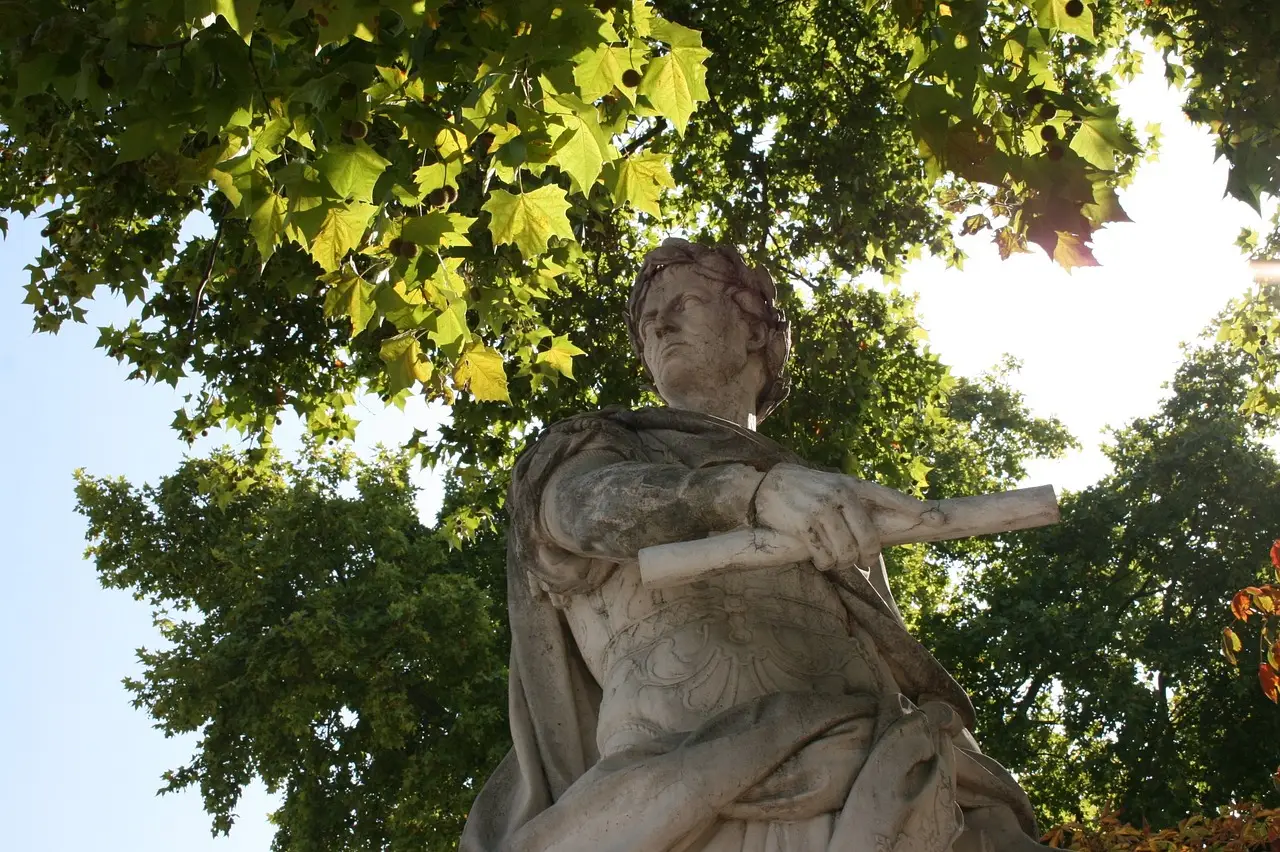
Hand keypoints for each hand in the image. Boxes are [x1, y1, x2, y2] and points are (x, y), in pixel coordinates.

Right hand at [752, 463, 927, 571]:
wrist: (767, 483)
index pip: (890, 498)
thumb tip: (880, 533)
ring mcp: (822, 510)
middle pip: (869, 539)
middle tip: (862, 561)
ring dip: (843, 562)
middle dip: (867, 556)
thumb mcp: (835, 486)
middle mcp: (841, 496)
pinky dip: (825, 563)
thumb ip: (857, 504)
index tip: (936, 519)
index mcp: (853, 486)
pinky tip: (820, 558)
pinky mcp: (804, 525)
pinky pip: (824, 556)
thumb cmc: (808, 489)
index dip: (914, 510)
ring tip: (835, 558)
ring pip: (847, 552)